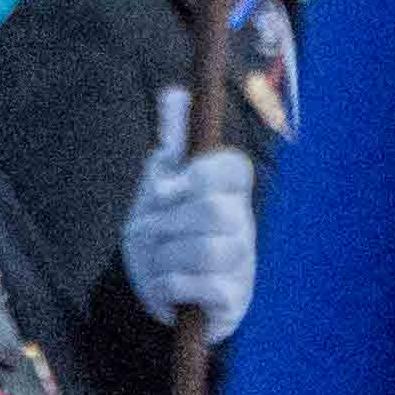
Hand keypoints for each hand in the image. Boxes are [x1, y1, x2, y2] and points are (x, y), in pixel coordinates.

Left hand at [121, 88, 255, 345]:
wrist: (154, 285)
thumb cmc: (162, 225)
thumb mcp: (162, 181)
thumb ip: (173, 141)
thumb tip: (176, 95)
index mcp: (227, 190)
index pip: (234, 167)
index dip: (201, 174)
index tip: (166, 189)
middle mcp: (243, 223)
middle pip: (213, 210)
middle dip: (169, 222)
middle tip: (152, 230)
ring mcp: (243, 263)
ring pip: (207, 250)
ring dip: (166, 256)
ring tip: (157, 260)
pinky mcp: (234, 299)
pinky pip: (205, 287)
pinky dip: (172, 285)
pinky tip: (166, 286)